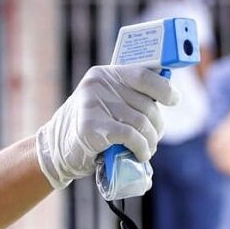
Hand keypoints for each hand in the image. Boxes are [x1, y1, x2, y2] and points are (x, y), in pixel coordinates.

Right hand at [35, 66, 178, 189]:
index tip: (173, 99)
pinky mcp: (91, 127)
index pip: (142, 74)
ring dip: (151, 140)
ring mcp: (93, 105)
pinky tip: (140, 154)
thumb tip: (167, 96)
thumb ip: (128, 98)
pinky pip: (130, 136)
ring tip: (147, 149)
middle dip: (157, 125)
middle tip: (154, 138)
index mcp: (104, 74)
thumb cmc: (89, 128)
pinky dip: (141, 148)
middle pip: (146, 104)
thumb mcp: (106, 104)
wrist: (56, 150)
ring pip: (141, 122)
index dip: (163, 87)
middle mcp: (97, 85)